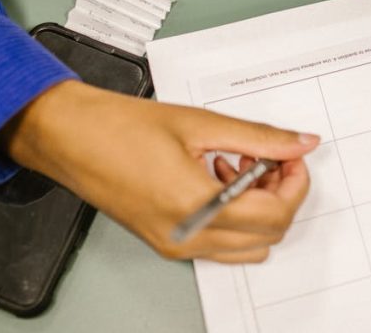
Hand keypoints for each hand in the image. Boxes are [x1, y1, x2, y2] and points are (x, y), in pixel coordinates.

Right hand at [0, 80, 318, 262]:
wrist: (71, 137)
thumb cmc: (119, 128)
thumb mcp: (201, 124)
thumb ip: (258, 137)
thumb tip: (299, 143)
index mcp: (197, 205)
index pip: (275, 213)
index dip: (295, 183)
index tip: (292, 156)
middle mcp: (188, 235)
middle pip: (268, 234)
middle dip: (280, 194)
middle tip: (272, 157)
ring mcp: (177, 244)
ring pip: (248, 246)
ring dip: (258, 209)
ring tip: (241, 166)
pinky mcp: (167, 243)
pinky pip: (221, 245)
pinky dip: (234, 217)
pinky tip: (217, 177)